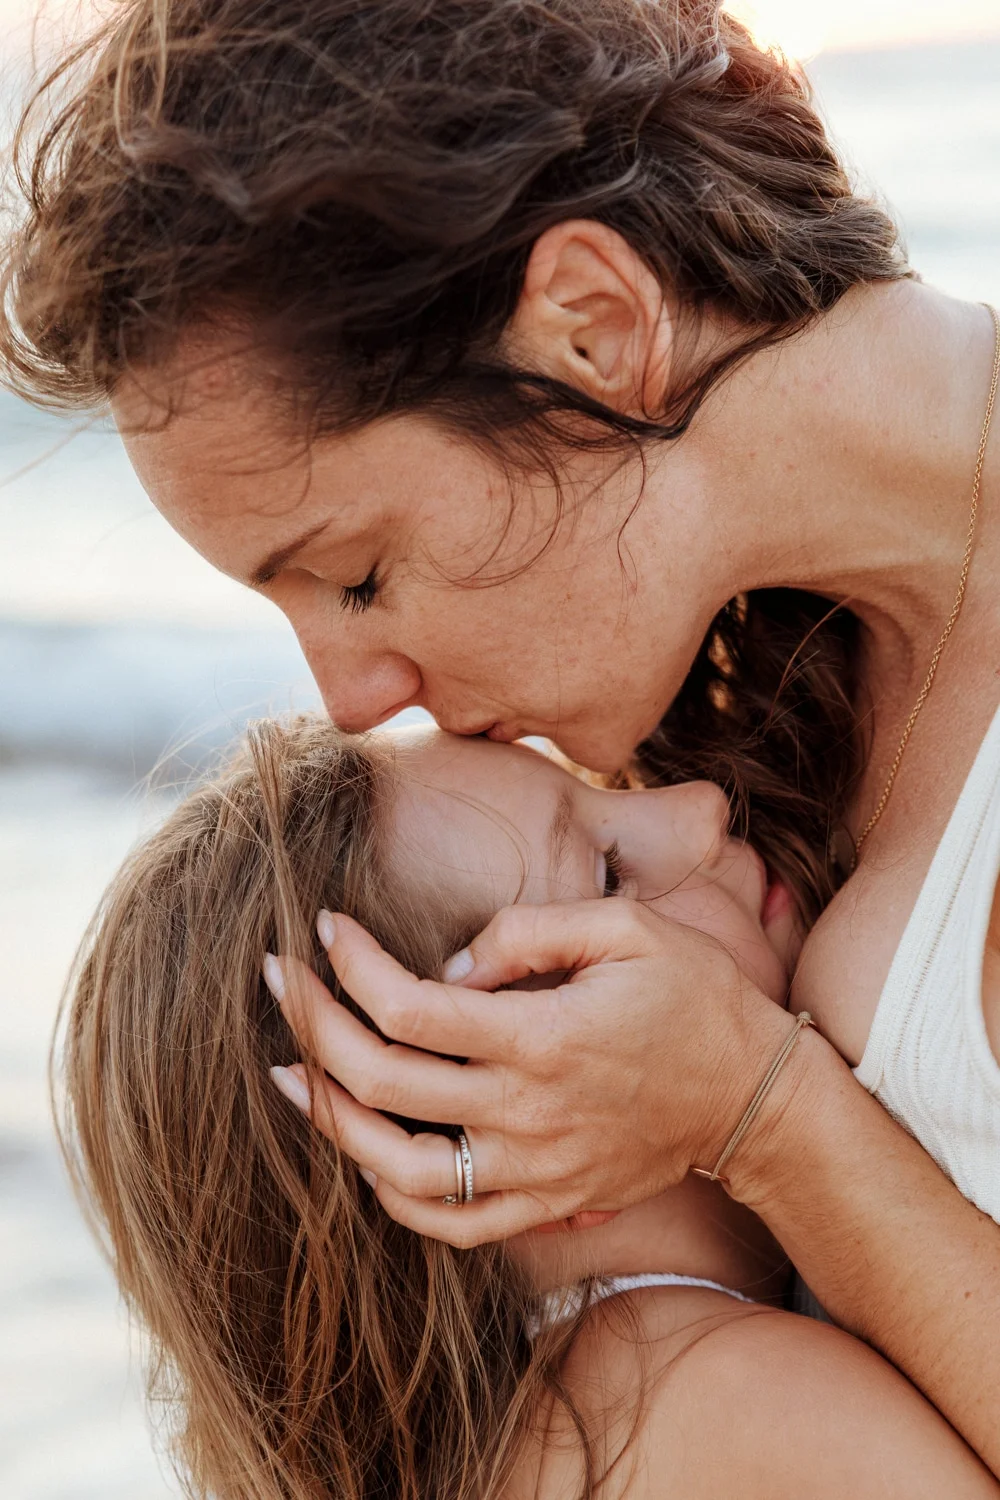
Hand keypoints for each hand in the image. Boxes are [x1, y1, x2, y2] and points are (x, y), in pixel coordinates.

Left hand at [266, 899, 796, 1246]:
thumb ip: (530, 930)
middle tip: (279, 981)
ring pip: (396, 1169)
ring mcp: (533, 1171)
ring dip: (330, 1120)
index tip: (324, 926)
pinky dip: (390, 1195)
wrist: (752, 1094)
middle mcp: (526, 1114)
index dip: (351, 965)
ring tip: (288, 1074)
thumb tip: (449, 964)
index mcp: (543, 1037)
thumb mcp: (627, 929)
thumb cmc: (692, 996)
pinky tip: (361, 1152)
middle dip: (314, 1027)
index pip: (409, 1008)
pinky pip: (448, 1223)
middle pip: (383, 1084)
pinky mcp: (545, 1204)